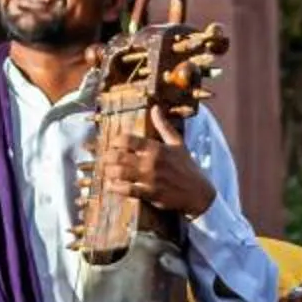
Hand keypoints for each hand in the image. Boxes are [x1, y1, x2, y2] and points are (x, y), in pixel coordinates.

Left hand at [98, 107, 214, 217]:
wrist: (198, 192)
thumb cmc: (187, 166)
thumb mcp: (177, 143)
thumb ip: (163, 125)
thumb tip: (155, 108)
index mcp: (156, 148)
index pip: (128, 139)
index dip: (115, 141)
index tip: (112, 144)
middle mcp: (151, 162)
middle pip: (119, 156)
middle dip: (107, 157)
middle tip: (103, 158)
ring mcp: (150, 178)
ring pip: (120, 172)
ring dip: (108, 171)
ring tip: (105, 171)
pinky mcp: (150, 194)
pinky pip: (127, 190)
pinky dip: (115, 187)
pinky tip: (110, 185)